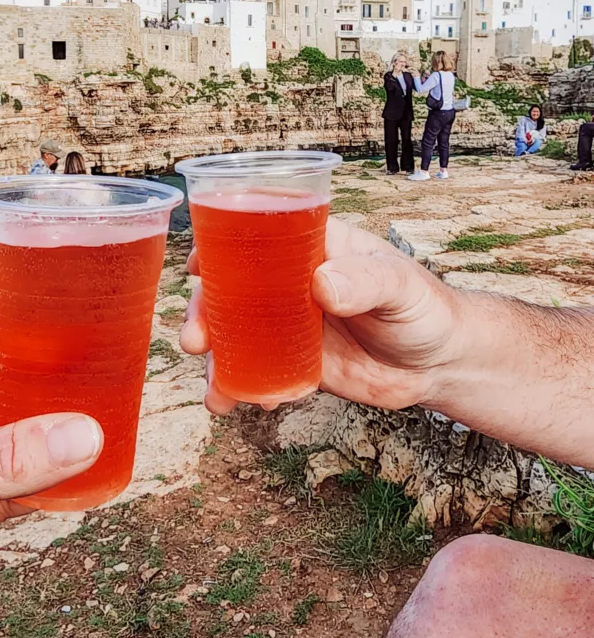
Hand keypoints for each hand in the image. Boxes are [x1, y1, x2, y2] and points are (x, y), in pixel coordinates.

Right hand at [180, 218, 462, 413]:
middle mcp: (292, 282)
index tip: (197, 265)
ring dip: (215, 356)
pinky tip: (236, 403)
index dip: (221, 245)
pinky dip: (240, 387)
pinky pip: (257, 371)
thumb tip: (322, 284)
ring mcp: (290, 324)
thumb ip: (366, 282)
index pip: (257, 235)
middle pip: (233, 288)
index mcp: (313, 247)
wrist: (442, 363)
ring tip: (213, 388)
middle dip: (204, 312)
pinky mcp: (296, 362)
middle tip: (195, 340)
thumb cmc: (425, 307)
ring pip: (237, 333)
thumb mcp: (401, 286)